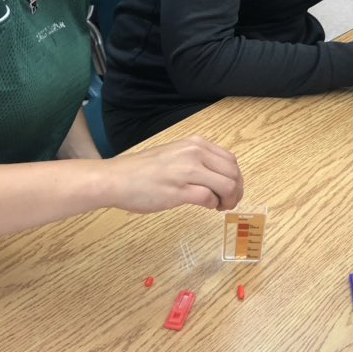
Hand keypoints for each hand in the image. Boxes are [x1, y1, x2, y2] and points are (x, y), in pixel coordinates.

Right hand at [102, 136, 242, 212]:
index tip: (231, 190)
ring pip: (227, 185)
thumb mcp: (175, 154)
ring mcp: (188, 171)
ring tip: (220, 206)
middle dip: (237, 190)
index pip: (230, 160)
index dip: (236, 178)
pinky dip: (213, 205)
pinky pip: (210, 198)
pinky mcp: (180, 190)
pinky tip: (207, 207)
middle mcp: (194, 154)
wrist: (115, 179)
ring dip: (229, 199)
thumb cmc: (141, 171)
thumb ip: (197, 160)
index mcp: (195, 144)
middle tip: (229, 202)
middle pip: (233, 173)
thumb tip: (217, 175)